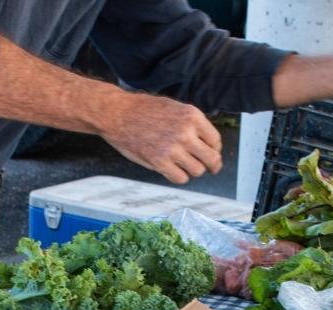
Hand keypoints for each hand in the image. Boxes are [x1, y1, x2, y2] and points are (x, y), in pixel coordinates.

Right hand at [98, 93, 221, 183]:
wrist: (117, 114)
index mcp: (192, 116)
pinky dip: (178, 176)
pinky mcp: (159, 162)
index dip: (215, 149)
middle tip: (211, 168)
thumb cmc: (143, 110)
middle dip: (212, 165)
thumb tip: (207, 143)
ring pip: (197, 171)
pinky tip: (172, 170)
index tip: (211, 153)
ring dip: (192, 170)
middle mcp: (186, 132)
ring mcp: (173, 148)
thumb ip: (191, 123)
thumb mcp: (174, 107)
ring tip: (183, 165)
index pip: (215, 140)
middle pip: (211, 158)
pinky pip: (180, 178)